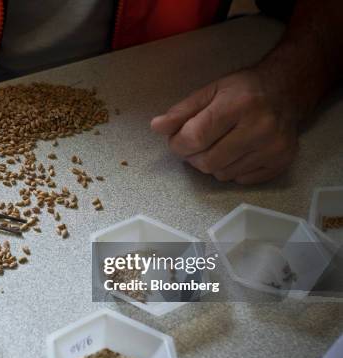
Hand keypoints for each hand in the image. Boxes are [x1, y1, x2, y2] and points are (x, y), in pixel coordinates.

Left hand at [151, 69, 298, 183]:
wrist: (285, 91)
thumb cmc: (242, 91)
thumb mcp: (209, 91)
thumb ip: (181, 112)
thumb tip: (157, 127)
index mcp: (239, 104)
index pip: (195, 137)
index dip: (178, 143)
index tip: (178, 139)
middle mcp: (260, 127)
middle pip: (207, 162)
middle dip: (193, 156)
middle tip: (197, 143)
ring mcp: (273, 148)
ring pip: (222, 174)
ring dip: (212, 164)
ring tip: (219, 145)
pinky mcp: (281, 163)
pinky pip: (240, 181)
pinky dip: (231, 170)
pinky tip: (237, 152)